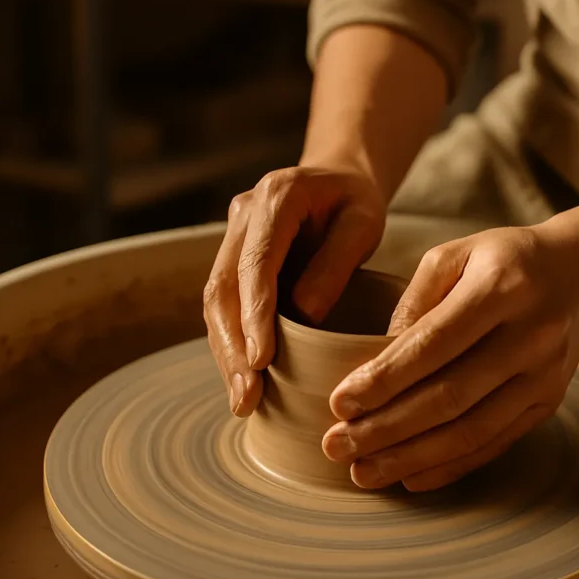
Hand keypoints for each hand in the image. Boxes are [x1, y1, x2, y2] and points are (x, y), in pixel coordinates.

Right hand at [203, 165, 385, 416]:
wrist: (337, 178)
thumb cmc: (355, 202)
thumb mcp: (363, 223)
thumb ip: (336, 263)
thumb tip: (306, 316)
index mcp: (277, 197)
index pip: (256, 263)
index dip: (255, 315)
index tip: (261, 361)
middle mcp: (243, 214)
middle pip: (223, 287)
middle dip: (232, 346)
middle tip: (247, 396)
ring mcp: (232, 236)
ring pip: (215, 302)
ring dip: (225, 353)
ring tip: (243, 400)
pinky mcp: (232, 259)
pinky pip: (225, 305)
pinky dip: (231, 344)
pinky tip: (243, 380)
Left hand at [321, 224, 578, 490]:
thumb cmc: (501, 261)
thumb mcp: (454, 255)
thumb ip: (413, 302)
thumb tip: (377, 360)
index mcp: (502, 287)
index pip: (433, 343)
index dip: (384, 378)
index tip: (339, 403)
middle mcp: (531, 335)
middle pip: (450, 396)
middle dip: (386, 428)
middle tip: (336, 446)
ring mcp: (545, 376)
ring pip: (471, 431)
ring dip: (411, 458)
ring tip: (363, 472)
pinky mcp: (548, 404)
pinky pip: (494, 444)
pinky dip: (449, 467)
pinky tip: (409, 478)